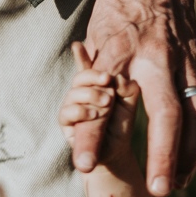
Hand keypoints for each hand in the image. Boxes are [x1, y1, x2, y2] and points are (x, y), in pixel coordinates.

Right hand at [60, 43, 140, 176]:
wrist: (115, 151)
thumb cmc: (121, 123)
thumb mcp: (129, 102)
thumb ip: (126, 88)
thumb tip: (117, 79)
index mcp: (95, 84)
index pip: (86, 66)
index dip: (81, 55)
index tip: (77, 45)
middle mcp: (80, 92)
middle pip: (80, 77)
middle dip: (93, 76)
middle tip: (108, 79)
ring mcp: (71, 106)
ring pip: (74, 93)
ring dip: (91, 95)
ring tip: (107, 102)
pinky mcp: (66, 122)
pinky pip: (67, 112)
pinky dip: (81, 110)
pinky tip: (95, 113)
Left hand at [71, 0, 195, 196]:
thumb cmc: (118, 13)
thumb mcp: (95, 43)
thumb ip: (88, 84)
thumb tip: (74, 124)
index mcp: (125, 52)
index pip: (107, 99)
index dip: (93, 133)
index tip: (84, 165)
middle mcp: (161, 59)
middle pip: (169, 113)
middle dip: (164, 155)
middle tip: (157, 189)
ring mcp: (189, 63)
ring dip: (192, 152)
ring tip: (177, 180)